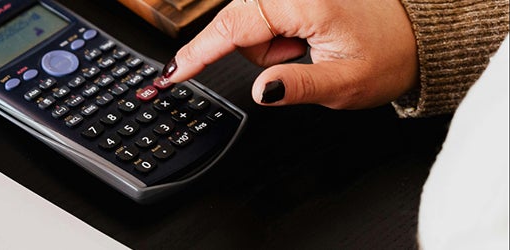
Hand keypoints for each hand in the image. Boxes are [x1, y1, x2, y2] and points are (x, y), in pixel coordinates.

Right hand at [162, 0, 417, 108]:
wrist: (416, 35)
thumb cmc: (389, 54)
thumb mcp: (345, 84)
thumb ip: (298, 86)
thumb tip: (262, 91)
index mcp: (303, 2)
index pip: (232, 28)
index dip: (197, 54)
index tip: (170, 75)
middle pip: (238, 27)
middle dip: (263, 53)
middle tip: (305, 59)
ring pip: (249, 26)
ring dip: (273, 45)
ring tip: (311, 50)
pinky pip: (262, 19)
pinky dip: (277, 36)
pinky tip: (308, 41)